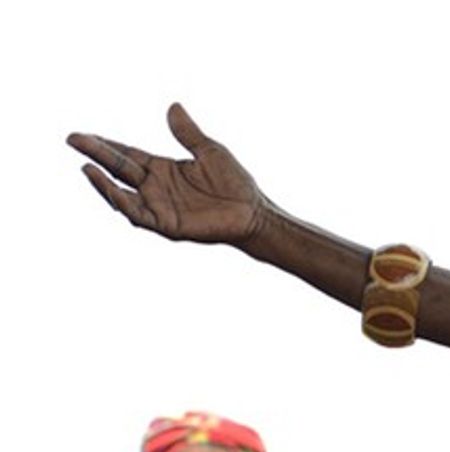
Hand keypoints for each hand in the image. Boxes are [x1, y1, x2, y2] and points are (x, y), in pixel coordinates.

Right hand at [68, 105, 268, 244]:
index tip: (81, 135)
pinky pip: (139, 215)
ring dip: (103, 183)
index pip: (126, 154)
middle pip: (118, 169)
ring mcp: (158, 207)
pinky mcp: (166, 225)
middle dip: (95, 154)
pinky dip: (124, 203)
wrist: (253, 212)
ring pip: (121, 194)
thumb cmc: (234, 183)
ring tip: (87, 167)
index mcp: (161, 168)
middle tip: (72, 139)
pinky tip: (113, 190)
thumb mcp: (209, 151)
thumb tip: (173, 106)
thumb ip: (187, 132)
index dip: (104, 144)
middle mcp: (155, 187)